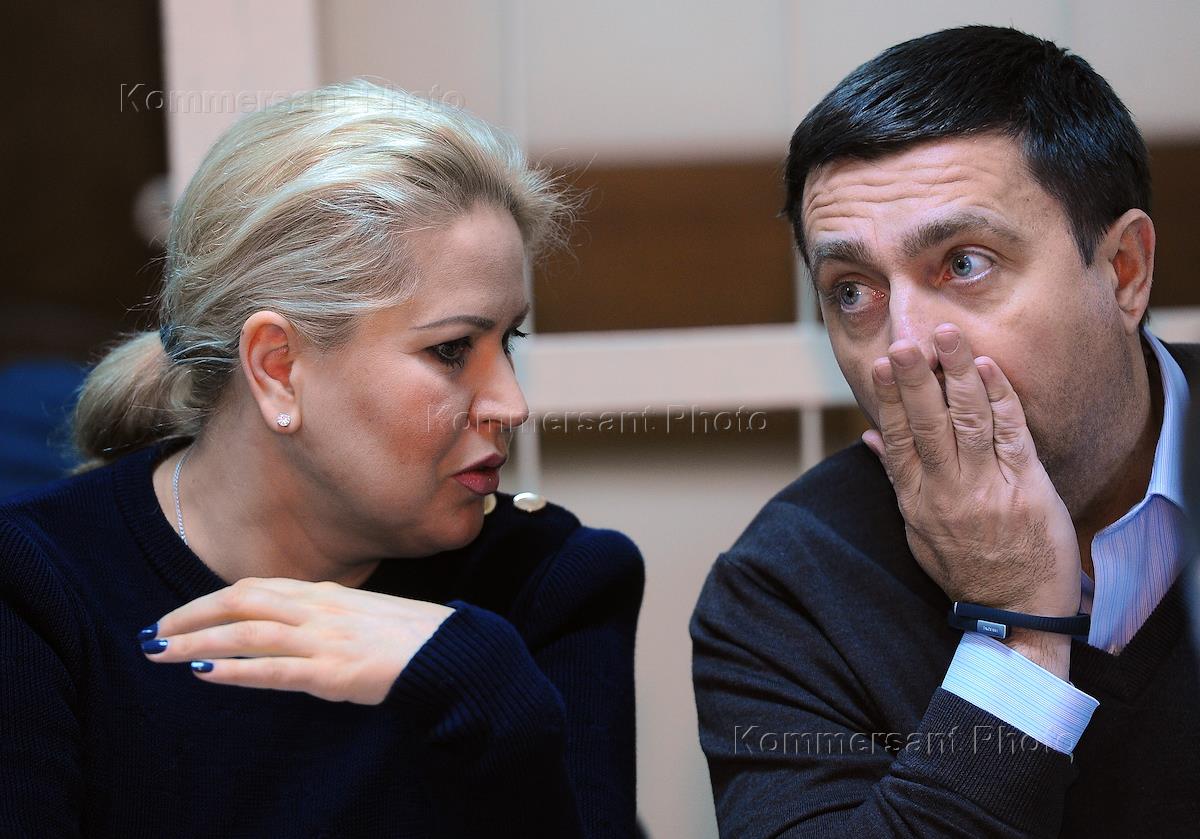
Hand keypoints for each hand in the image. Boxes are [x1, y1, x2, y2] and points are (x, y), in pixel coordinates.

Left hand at [140, 577, 453, 704]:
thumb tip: (283, 626)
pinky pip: (274, 669)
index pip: (254, 589)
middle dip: (191, 616)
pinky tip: (206, 674)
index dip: (208, 601)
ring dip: (199, 642)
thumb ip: (320, 616)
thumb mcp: (358, 616)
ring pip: (248, 633)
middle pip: (241, 602)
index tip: (176, 617)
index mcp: (324, 594)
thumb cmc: (408, 637)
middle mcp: (318, 609)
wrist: (450, 653)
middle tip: (152, 633)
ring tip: (162, 654)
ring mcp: (325, 638)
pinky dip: (236, 669)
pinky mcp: (332, 671)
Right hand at [861, 325, 1080, 671]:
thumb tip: (868, 436)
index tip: (880, 364)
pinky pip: (1011, 434)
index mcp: (917, 500)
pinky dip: (999, 398)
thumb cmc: (966, 568)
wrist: (1016, 612)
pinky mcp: (1027, 487)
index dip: (889, 399)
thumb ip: (896, 478)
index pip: (898, 439)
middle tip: (906, 342)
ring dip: (958, 374)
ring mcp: (988, 488)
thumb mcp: (918, 528)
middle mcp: (948, 491)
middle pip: (928, 425)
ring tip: (948, 337)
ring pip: (968, 421)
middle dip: (916, 379)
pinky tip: (988, 369)